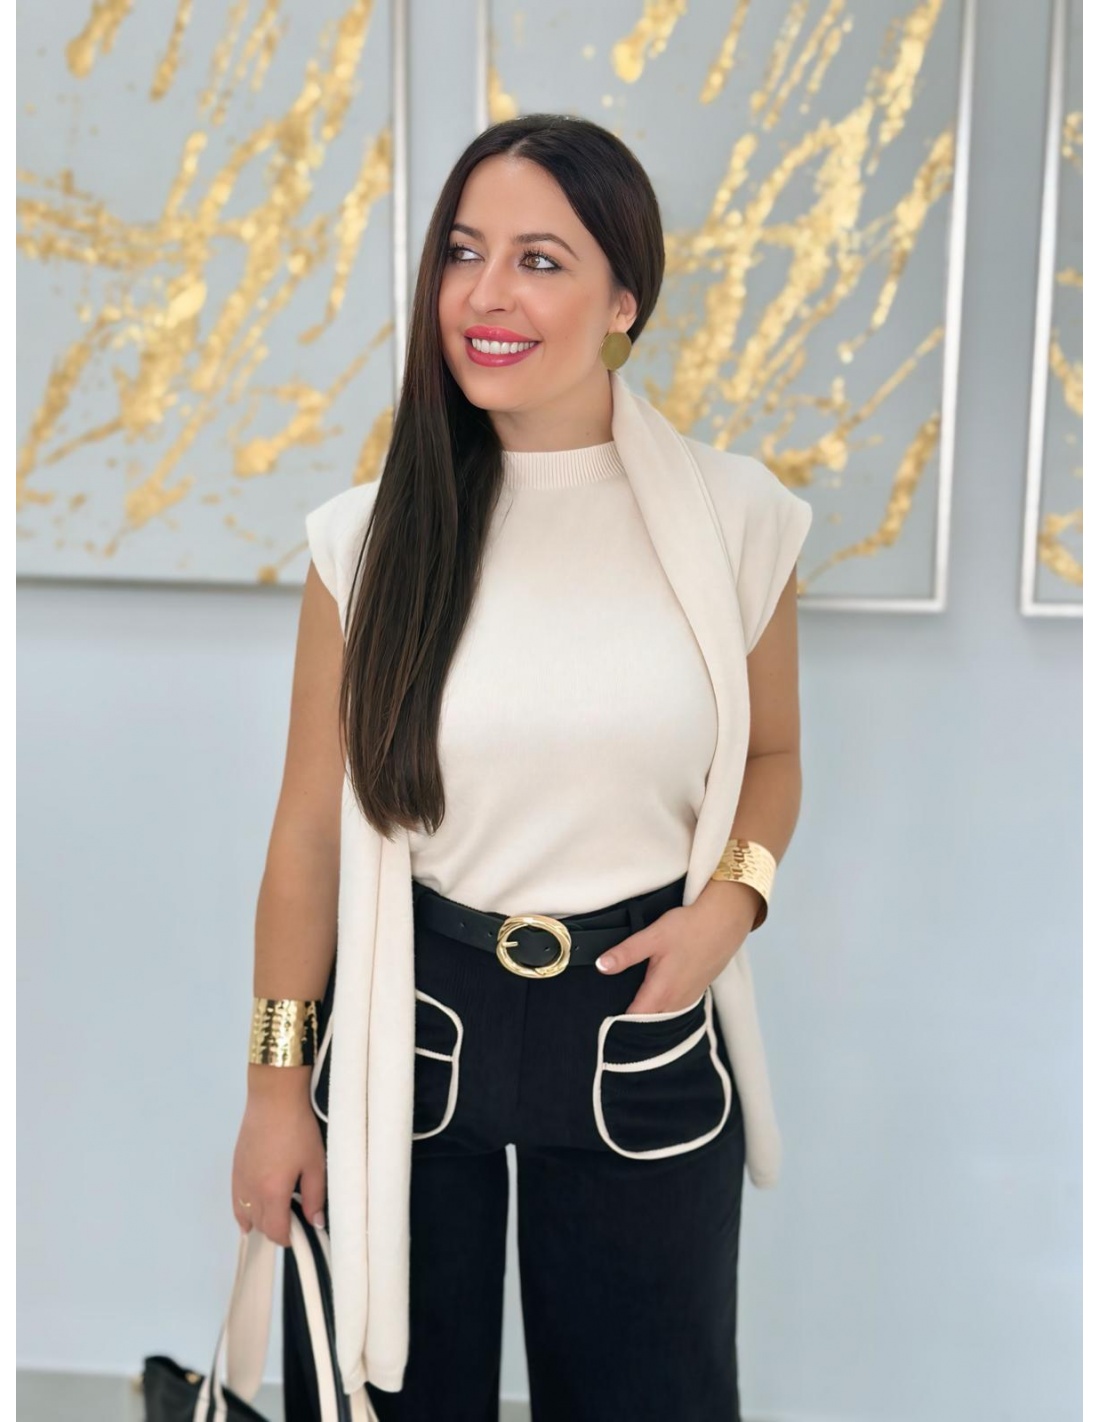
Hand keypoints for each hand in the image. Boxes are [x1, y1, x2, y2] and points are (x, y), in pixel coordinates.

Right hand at [231, 1079, 326, 1246]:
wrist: (274, 1098)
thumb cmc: (298, 1128)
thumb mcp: (315, 1163)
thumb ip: (315, 1196)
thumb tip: (316, 1222)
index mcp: (272, 1192)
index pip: (276, 1231)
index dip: (288, 1239)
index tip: (300, 1235)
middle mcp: (251, 1191)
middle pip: (260, 1226)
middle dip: (276, 1230)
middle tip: (294, 1222)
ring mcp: (240, 1179)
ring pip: (245, 1215)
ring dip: (260, 1221)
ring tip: (276, 1216)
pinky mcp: (235, 1168)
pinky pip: (235, 1200)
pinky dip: (243, 1211)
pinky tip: (251, 1213)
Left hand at [594, 887, 756, 1014]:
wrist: (725, 922)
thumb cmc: (689, 928)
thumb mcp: (652, 937)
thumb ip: (626, 954)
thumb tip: (602, 966)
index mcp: (661, 992)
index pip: (634, 1019)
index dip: (618, 1019)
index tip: (604, 1013)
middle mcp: (675, 1002)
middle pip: (647, 1019)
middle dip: (632, 1015)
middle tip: (614, 1003)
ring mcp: (688, 999)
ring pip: (662, 1014)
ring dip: (648, 1010)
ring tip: (633, 997)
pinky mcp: (696, 991)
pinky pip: (675, 1006)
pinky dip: (663, 1003)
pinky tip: (657, 989)